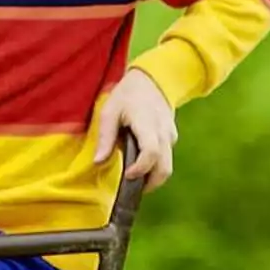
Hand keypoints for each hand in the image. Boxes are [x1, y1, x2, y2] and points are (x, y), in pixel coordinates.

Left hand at [96, 68, 178, 187]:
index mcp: (147, 124)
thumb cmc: (127, 96)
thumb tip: (98, 162)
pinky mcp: (172, 138)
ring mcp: (170, 136)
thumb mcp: (109, 112)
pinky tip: (139, 166)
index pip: (151, 152)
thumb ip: (106, 138)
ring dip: (153, 178)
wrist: (151, 81)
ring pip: (168, 166)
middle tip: (131, 188)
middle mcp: (163, 132)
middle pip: (165, 168)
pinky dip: (155, 167)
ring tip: (133, 179)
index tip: (127, 176)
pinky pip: (166, 158)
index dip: (141, 169)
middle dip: (150, 184)